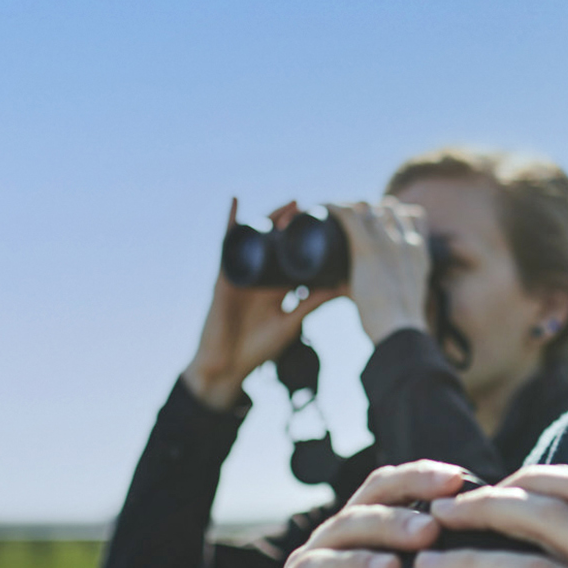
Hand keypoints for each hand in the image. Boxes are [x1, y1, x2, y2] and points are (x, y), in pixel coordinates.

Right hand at [183, 199, 344, 409]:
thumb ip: (311, 305)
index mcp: (277, 287)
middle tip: (311, 208)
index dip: (308, 242)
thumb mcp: (290, 323)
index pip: (294, 257)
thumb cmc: (258, 348)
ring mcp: (243, 273)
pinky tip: (236, 201)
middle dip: (293, 224)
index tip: (328, 227)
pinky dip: (231, 222)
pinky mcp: (225, 275)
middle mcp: (261, 276)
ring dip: (272, 219)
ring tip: (290, 204)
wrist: (228, 365)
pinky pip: (228, 243)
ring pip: (258, 239)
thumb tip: (341, 288)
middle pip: (278, 243)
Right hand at [244, 461, 468, 567]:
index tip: (458, 481)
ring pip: (313, 564)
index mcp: (359, 538)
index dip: (416, 479)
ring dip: (353, 564)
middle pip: (350, 522)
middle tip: (430, 533)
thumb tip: (533, 548)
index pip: (381, 490)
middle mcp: (322, 556)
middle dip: (391, 523)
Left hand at [331, 198, 432, 345]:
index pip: (413, 215)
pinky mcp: (366, 250)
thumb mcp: (406, 298)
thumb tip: (364, 291)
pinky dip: (335, 208)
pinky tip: (324, 207)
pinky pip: (349, 216)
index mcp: (419, 252)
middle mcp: (406, 241)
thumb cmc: (400, 323)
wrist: (400, 331)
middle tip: (350, 219)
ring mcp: (388, 243)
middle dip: (371, 209)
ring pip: (367, 208)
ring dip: (350, 207)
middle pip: (387, 208)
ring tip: (334, 214)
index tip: (378, 218)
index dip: (394, 213)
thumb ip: (391, 287)